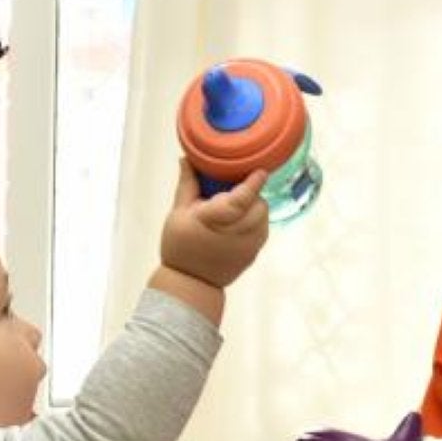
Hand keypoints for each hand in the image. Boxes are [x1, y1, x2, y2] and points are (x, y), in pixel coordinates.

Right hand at [160, 159, 269, 288]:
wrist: (191, 282)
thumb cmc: (181, 246)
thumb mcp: (178, 212)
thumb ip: (188, 183)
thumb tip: (187, 158)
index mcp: (214, 219)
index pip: (241, 199)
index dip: (254, 184)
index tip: (261, 171)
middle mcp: (236, 232)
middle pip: (257, 203)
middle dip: (250, 193)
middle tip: (233, 191)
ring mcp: (249, 245)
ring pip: (263, 214)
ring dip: (254, 206)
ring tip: (234, 208)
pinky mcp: (255, 252)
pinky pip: (263, 227)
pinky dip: (256, 220)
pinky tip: (238, 222)